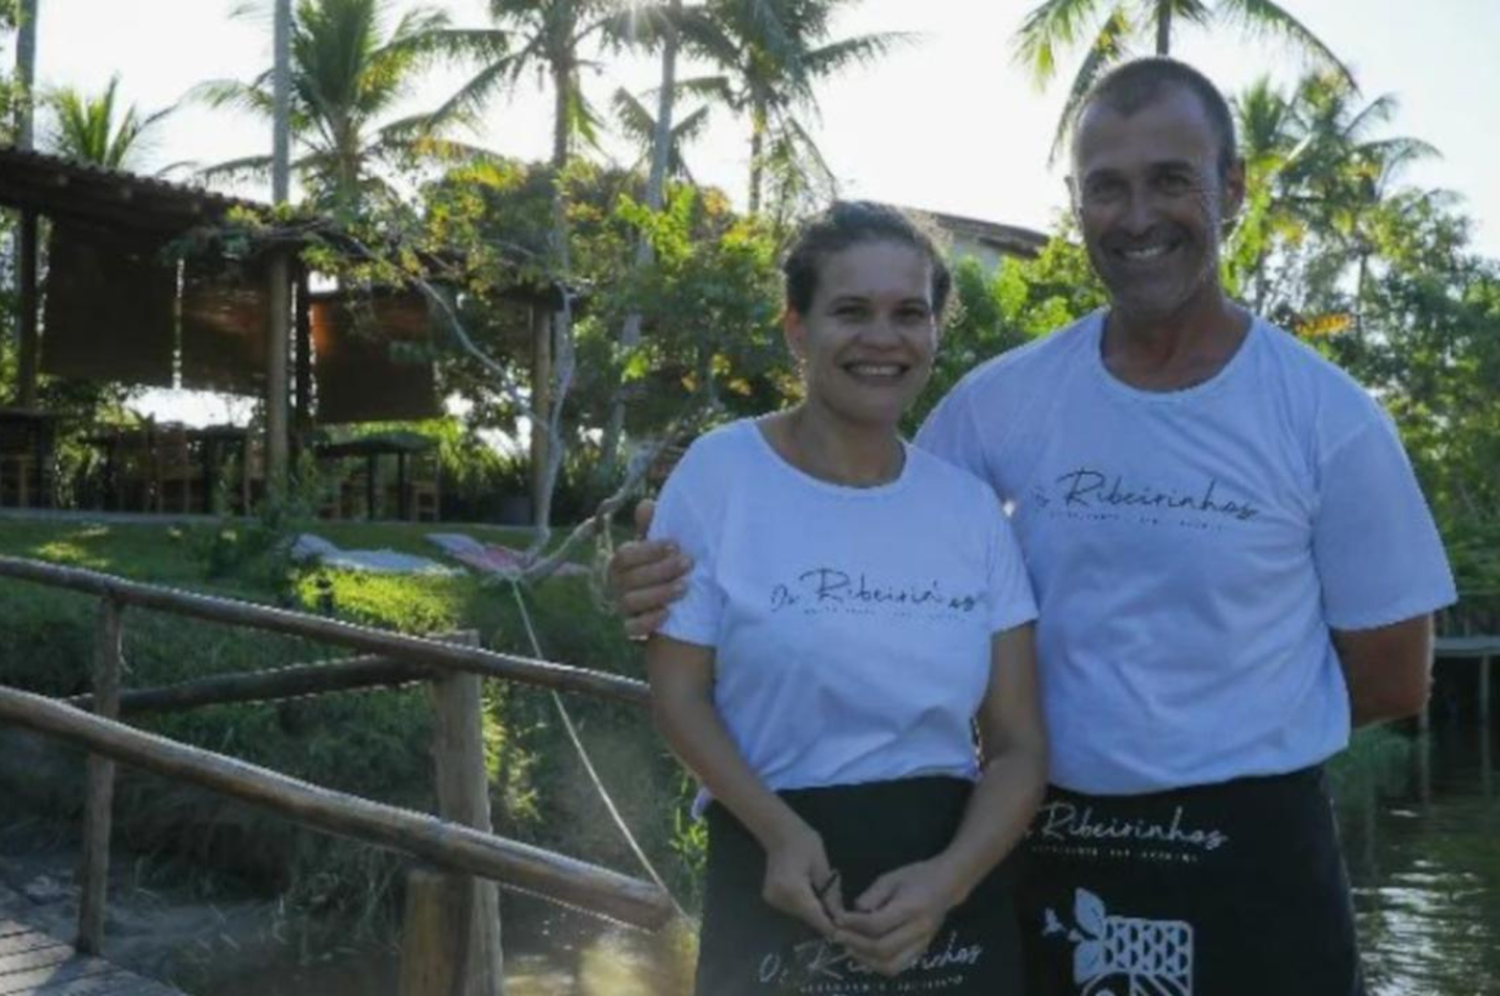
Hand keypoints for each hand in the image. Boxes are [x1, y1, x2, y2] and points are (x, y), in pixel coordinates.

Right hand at [608, 500, 691, 638]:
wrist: (669, 610)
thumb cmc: (659, 571)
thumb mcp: (656, 550)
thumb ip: (650, 529)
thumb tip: (646, 504)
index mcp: (619, 564)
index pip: (625, 556)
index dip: (649, 550)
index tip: (675, 544)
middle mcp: (616, 586)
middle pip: (630, 578)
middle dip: (661, 570)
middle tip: (688, 563)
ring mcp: (621, 609)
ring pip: (631, 602)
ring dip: (659, 593)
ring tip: (685, 586)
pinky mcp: (630, 631)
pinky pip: (631, 630)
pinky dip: (649, 622)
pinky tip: (668, 614)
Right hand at [761, 824, 845, 937]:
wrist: (779, 831)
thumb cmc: (804, 842)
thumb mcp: (822, 867)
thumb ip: (830, 895)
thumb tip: (840, 918)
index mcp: (792, 890)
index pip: (816, 917)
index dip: (831, 926)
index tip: (846, 931)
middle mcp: (779, 898)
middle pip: (808, 917)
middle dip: (825, 916)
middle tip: (839, 906)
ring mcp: (773, 900)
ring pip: (801, 914)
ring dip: (815, 910)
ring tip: (825, 894)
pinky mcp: (771, 898)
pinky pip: (794, 908)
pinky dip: (806, 905)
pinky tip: (812, 891)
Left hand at [834, 859, 962, 976]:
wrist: (946, 885)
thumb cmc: (916, 876)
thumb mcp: (890, 878)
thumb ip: (871, 897)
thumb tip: (851, 915)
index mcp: (912, 907)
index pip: (877, 924)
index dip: (853, 924)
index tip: (837, 919)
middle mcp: (919, 930)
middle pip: (882, 949)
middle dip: (855, 944)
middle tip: (838, 935)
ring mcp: (922, 944)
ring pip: (890, 965)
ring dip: (865, 959)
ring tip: (849, 946)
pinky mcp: (921, 952)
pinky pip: (897, 967)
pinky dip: (877, 964)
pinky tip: (864, 953)